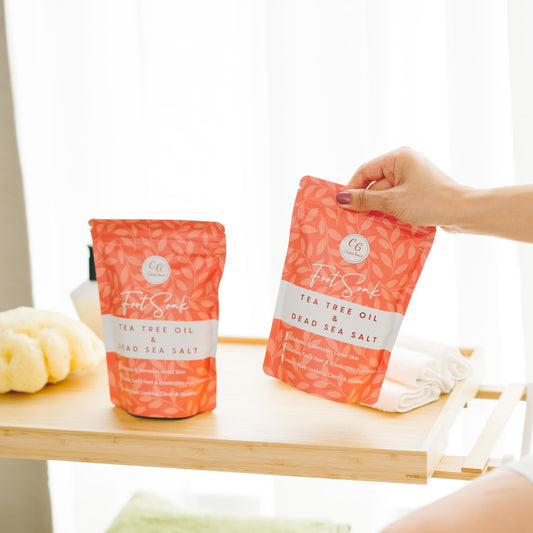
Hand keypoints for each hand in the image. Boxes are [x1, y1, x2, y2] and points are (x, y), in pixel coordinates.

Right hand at [336, 147, 467, 230]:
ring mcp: (413, 179)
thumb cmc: (430, 201)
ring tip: (366, 226)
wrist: (464, 212)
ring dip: (377, 211)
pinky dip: (389, 212)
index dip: (351, 188)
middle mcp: (405, 165)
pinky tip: (382, 226)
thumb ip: (365, 200)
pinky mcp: (418, 193)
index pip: (365, 171)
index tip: (341, 206)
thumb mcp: (392, 201)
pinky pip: (396, 201)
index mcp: (398, 158)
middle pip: (374, 185)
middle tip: (351, 220)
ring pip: (385, 195)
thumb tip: (340, 198)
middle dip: (365, 203)